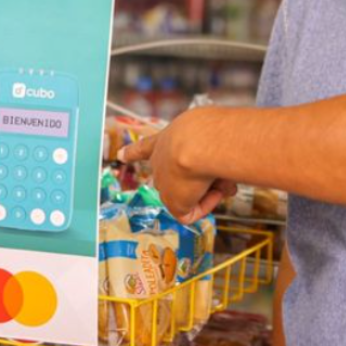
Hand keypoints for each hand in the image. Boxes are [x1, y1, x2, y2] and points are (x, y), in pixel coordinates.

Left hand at [119, 108, 237, 222]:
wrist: (199, 142)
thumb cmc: (205, 132)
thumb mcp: (205, 135)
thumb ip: (208, 156)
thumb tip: (215, 177)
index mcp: (164, 140)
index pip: (145, 147)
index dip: (133, 151)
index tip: (121, 154)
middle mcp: (160, 161)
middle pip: (180, 174)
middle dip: (205, 177)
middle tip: (224, 173)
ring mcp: (164, 182)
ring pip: (192, 192)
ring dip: (212, 187)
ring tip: (224, 176)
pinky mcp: (173, 203)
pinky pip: (192, 213)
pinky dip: (207, 204)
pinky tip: (213, 190)